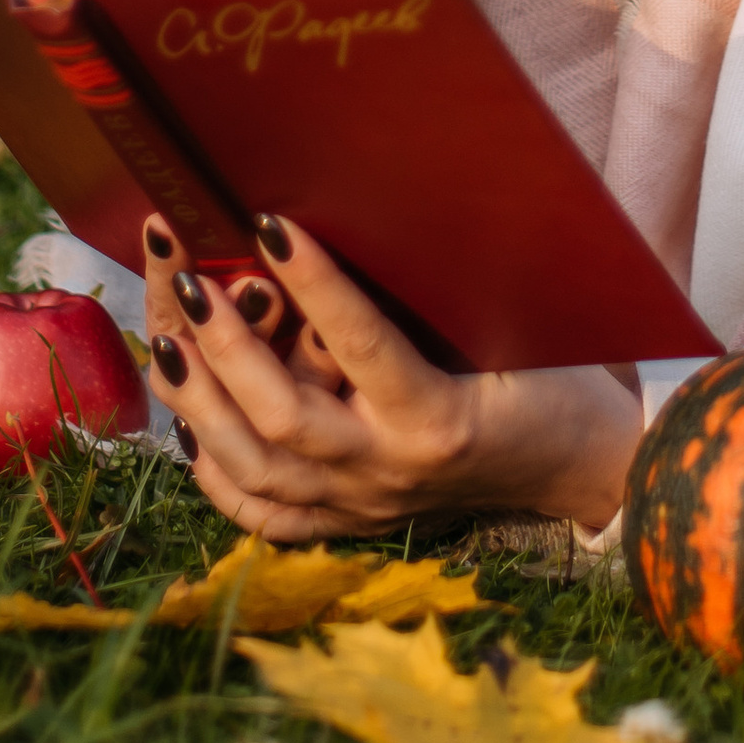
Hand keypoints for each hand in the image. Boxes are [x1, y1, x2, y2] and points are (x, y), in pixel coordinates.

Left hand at [140, 211, 641, 539]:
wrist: (578, 465)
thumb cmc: (551, 375)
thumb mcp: (512, 327)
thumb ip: (438, 292)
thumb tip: (367, 217)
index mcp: (439, 418)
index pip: (361, 343)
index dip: (311, 282)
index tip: (267, 222)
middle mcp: (390, 472)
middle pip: (285, 420)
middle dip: (228, 349)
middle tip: (192, 283)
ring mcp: (363, 506)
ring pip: (258, 472)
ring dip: (203, 405)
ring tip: (166, 342)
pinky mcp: (351, 525)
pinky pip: (265, 515)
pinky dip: (216, 474)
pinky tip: (186, 426)